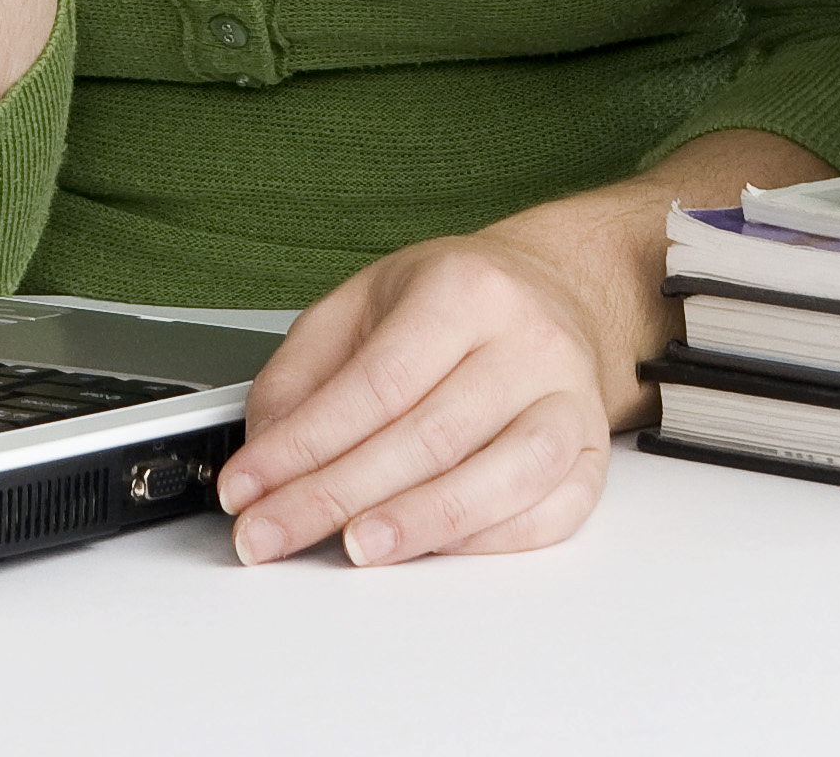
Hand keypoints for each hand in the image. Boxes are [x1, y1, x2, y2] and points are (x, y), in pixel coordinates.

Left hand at [209, 129, 824, 567]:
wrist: (552, 294)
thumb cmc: (453, 304)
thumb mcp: (361, 304)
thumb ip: (302, 374)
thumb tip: (266, 451)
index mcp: (465, 288)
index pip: (375, 384)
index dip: (303, 446)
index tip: (247, 487)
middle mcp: (529, 342)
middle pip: (428, 437)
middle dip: (335, 498)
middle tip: (271, 533)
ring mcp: (570, 401)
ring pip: (502, 479)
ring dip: (419, 526)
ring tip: (352, 549)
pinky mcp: (592, 456)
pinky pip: (547, 515)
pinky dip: (484, 543)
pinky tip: (429, 550)